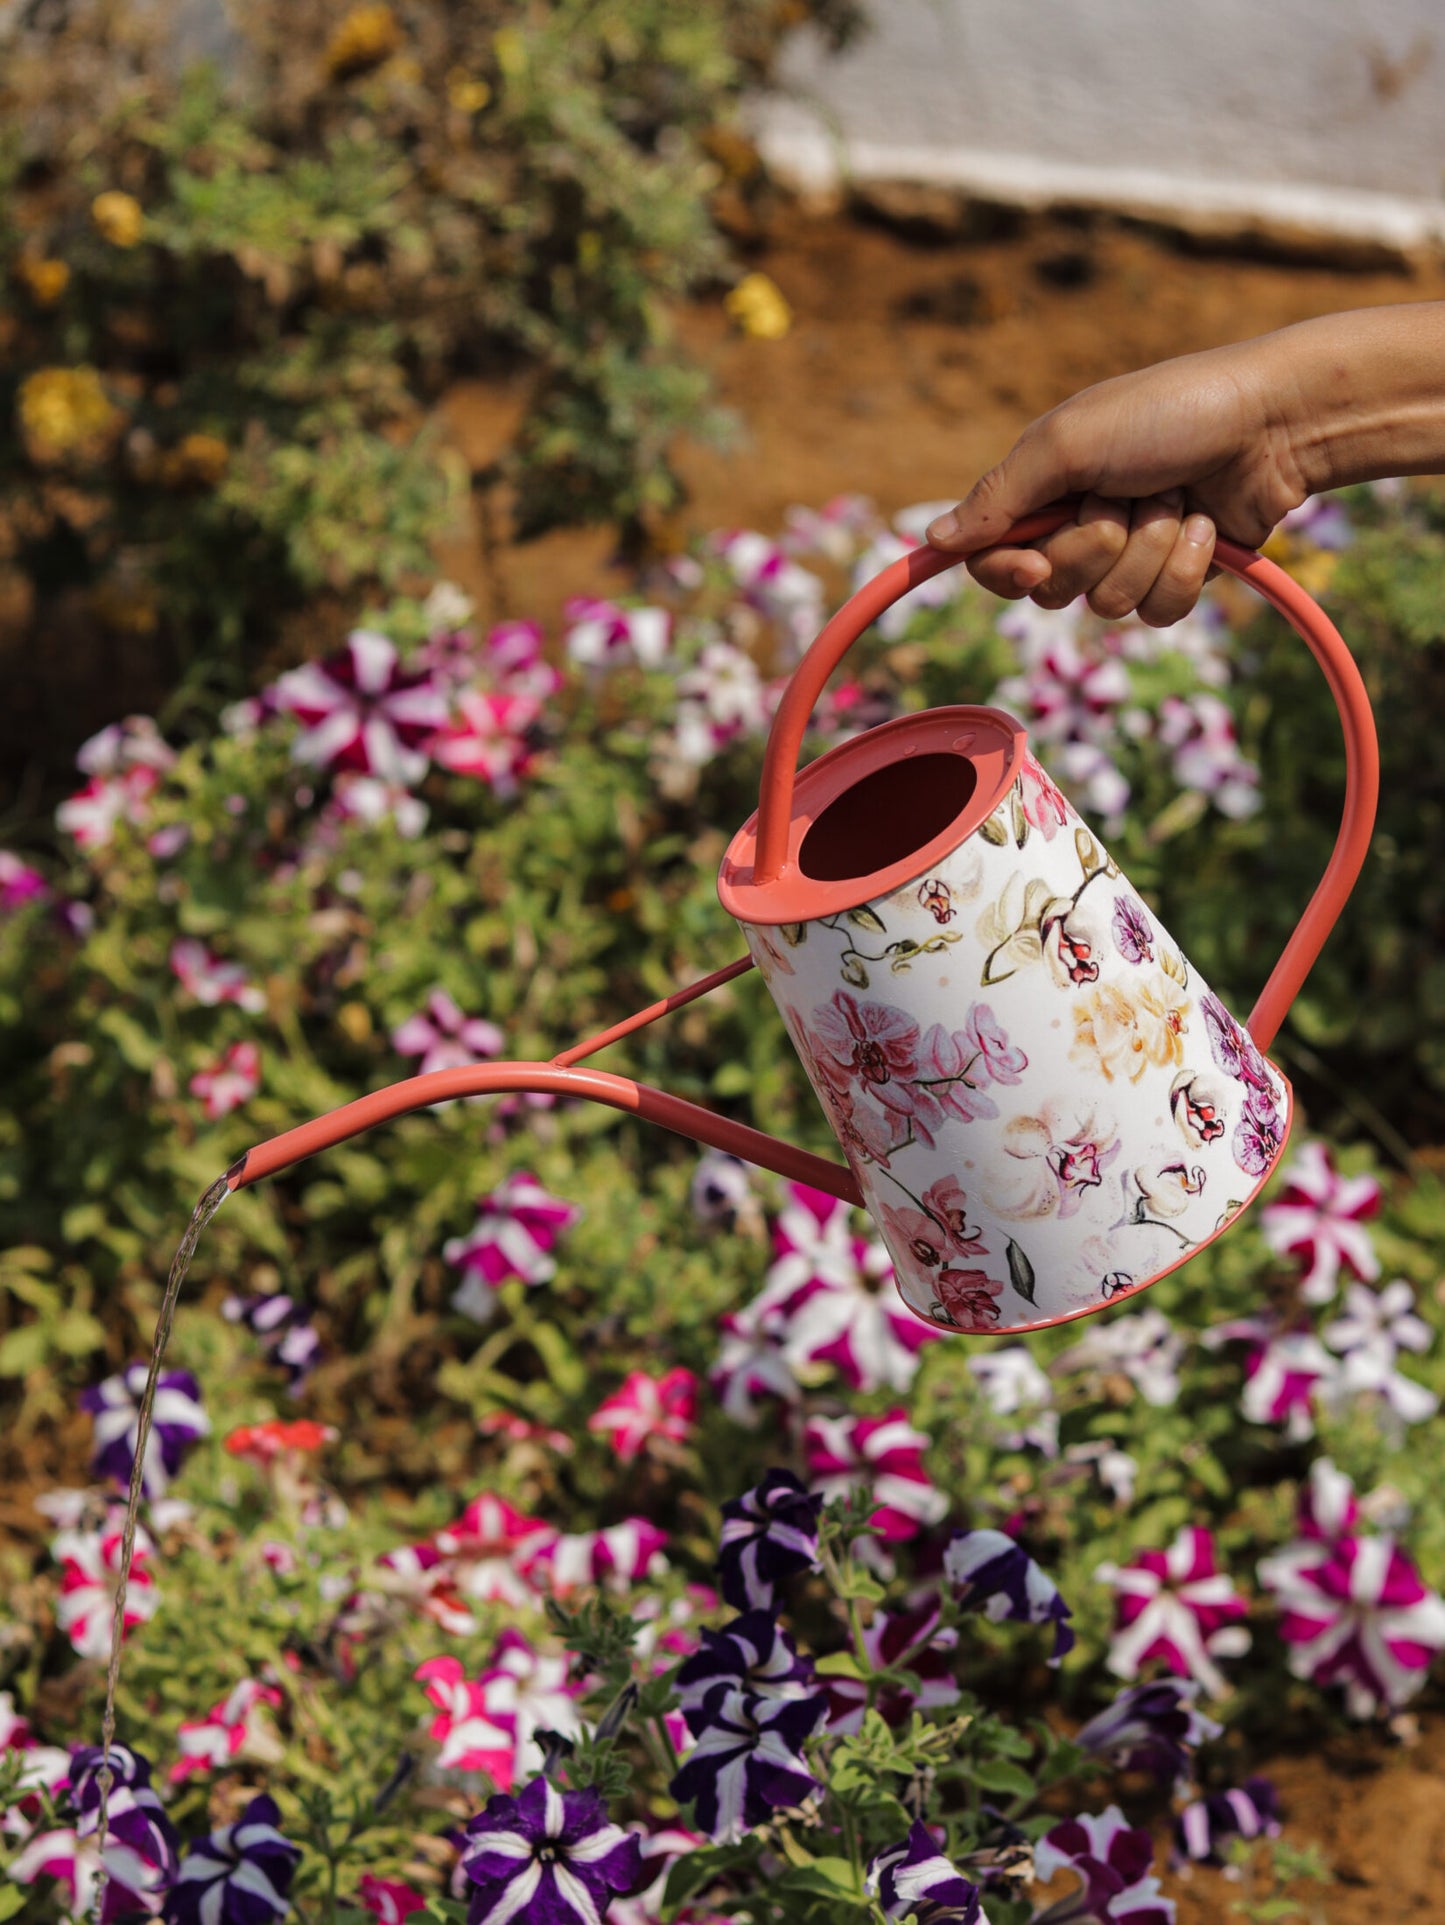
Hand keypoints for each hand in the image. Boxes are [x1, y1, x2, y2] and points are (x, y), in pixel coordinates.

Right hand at [924, 338, 1311, 624]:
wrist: (1270, 422)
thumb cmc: (1167, 413)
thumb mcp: (1068, 443)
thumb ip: (1000, 496)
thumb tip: (931, 542)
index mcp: (1043, 490)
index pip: (991, 562)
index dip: (1007, 575)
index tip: (1034, 566)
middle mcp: (1078, 526)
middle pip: (1052, 590)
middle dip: (1096, 546)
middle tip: (1127, 496)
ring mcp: (1130, 555)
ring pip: (1111, 605)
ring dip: (1149, 549)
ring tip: (1176, 498)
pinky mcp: (1177, 576)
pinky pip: (1158, 613)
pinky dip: (1185, 567)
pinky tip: (1206, 524)